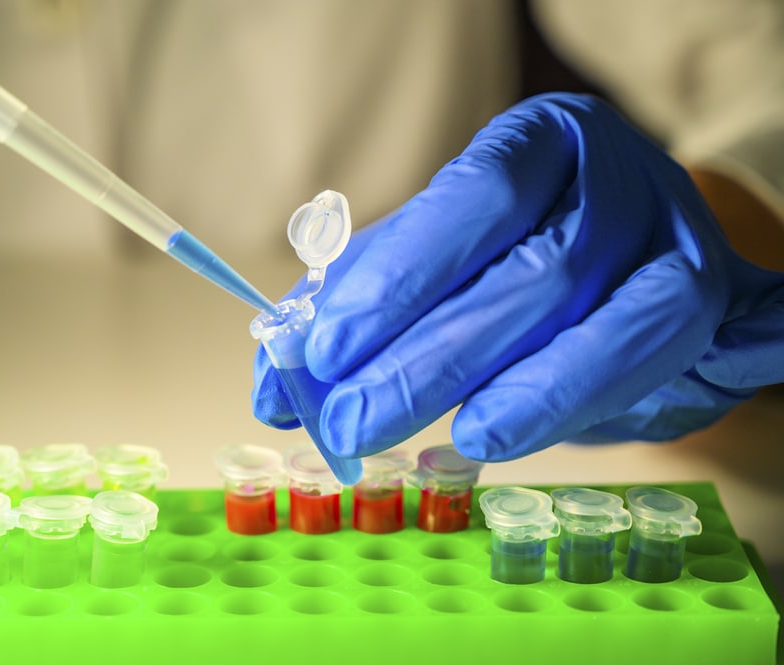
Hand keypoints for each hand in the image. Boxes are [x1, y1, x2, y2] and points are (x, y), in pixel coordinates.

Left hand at [252, 93, 783, 460]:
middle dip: (426, 357)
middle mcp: (613, 180)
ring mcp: (672, 239)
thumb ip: (364, 305)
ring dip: (506, 392)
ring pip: (601, 320)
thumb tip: (278, 382)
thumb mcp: (437, 259)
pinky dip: (568, 402)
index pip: (473, 198)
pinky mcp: (711, 301)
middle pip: (529, 272)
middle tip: (348, 420)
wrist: (644, 262)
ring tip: (425, 440)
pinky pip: (646, 359)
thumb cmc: (521, 254)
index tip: (324, 351)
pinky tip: (493, 436)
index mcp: (538, 144)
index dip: (397, 278)